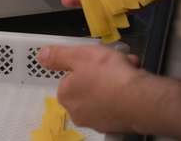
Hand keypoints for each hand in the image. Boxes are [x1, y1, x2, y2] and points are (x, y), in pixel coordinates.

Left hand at [37, 45, 180, 138]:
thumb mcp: (80, 56)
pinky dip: (125, 92)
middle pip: (89, 84)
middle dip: (104, 71)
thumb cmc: (107, 74)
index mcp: (66, 95)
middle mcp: (77, 113)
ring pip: (105, 93)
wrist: (140, 99)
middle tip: (117, 62)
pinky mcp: (116, 125)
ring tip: (130, 69)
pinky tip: (134, 84)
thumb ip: (58, 56)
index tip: (99, 58)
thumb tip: (40, 56)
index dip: (86, 64)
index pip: (71, 76)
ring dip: (116, 79)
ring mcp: (97, 121)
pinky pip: (118, 103)